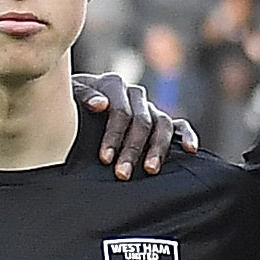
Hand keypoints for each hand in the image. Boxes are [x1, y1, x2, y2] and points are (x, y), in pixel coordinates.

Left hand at [75, 73, 197, 176]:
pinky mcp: (161, 120)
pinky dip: (188, 136)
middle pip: (142, 121)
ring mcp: (150, 107)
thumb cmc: (69, 106)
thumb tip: (101, 104)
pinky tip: (191, 150)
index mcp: (113, 84)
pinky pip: (180, 126)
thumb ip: (83, 96)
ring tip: (150, 170)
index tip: (105, 159)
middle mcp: (134, 94)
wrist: (73, 107)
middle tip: (122, 174)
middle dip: (132, 149)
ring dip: (157, 149)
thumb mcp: (69, 96)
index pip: (120, 111)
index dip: (114, 136)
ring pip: (162, 125)